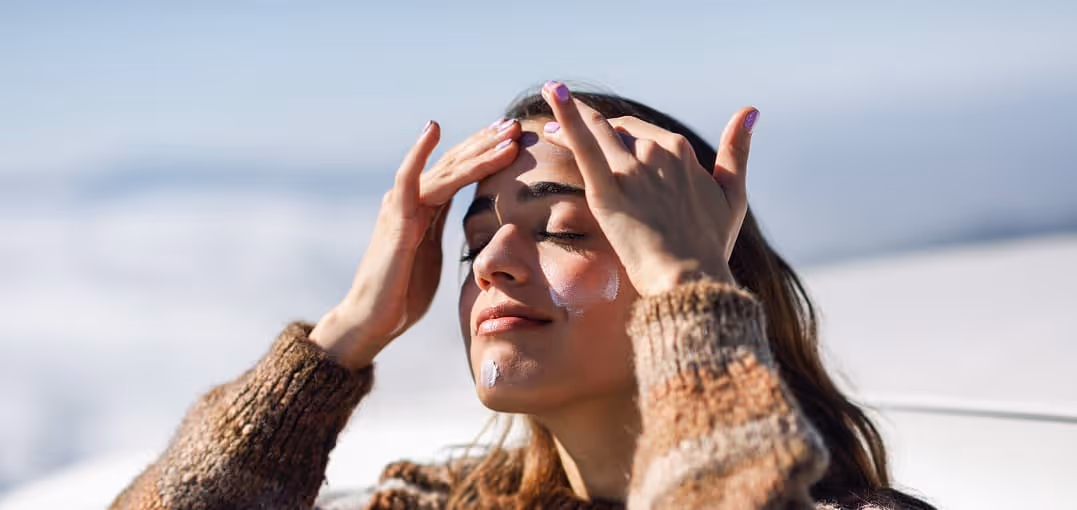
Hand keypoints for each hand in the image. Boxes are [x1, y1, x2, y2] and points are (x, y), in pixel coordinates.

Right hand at [310, 118, 521, 369]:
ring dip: (477, 150)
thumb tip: (470, 228)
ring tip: (504, 133)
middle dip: (486, 142)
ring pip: (444, 169)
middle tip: (515, 124)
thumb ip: (443, 231)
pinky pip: (408, 180)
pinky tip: (433, 129)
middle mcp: (412, 199)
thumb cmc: (403, 293)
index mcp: (425, 207)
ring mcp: (402, 206)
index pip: (460, 171)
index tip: (513, 138)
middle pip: (455, 162)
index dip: (486, 153)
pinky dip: (419, 153)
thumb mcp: (433, 254)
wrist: (373, 319)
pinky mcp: (395, 220)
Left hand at [539, 81, 756, 295]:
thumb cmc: (711, 245)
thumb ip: (737, 150)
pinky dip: (567, 116)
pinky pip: (583, 145)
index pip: (641, 133)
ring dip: (569, 116)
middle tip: (559, 126)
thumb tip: (750, 111)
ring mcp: (630, 170)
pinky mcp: (607, 190)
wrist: (690, 279)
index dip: (619, 132)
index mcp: (681, 151)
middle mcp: (656, 152)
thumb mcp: (733, 194)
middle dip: (590, 125)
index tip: (602, 134)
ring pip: (596, 132)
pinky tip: (552, 93)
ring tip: (548, 109)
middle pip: (615, 130)